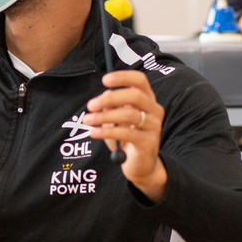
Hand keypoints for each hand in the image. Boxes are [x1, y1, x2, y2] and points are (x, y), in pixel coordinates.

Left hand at [83, 69, 166, 200]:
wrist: (139, 164)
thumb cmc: (127, 137)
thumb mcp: (115, 119)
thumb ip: (111, 106)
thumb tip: (105, 95)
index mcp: (147, 100)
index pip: (140, 80)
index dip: (123, 77)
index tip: (104, 80)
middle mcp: (154, 110)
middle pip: (135, 96)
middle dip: (109, 98)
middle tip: (90, 105)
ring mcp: (153, 126)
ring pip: (129, 114)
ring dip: (104, 116)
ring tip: (88, 120)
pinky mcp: (148, 142)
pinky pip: (126, 133)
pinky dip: (106, 131)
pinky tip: (94, 132)